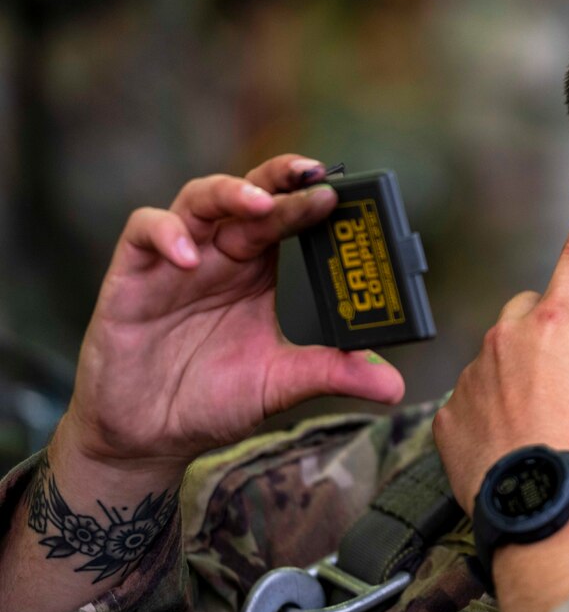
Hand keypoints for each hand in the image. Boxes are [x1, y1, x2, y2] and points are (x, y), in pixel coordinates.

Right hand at [64, 155, 404, 470]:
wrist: (149, 435)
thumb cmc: (212, 399)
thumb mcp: (281, 384)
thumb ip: (331, 374)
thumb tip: (392, 385)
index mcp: (257, 270)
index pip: (287, 216)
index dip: (311, 200)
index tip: (343, 194)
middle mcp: (220, 254)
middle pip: (250, 194)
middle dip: (280, 180)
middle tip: (313, 176)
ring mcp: (176, 260)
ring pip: (199, 198)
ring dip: (230, 193)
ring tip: (260, 204)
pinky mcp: (133, 275)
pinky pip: (143, 231)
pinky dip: (167, 234)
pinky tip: (190, 258)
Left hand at [433, 174, 568, 513]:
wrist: (544, 505)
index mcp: (559, 324)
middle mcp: (508, 337)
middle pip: (530, 310)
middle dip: (549, 328)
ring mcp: (472, 373)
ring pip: (497, 356)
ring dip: (519, 375)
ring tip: (543, 422)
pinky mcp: (448, 412)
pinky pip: (472, 399)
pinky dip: (492, 413)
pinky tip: (513, 443)